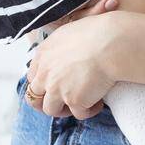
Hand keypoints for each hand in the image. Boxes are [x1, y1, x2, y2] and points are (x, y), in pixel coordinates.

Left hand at [24, 0, 127, 120]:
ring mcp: (58, 88)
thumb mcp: (72, 31)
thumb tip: (68, 46)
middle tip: (67, 100)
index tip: (57, 85)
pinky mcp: (74, 100)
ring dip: (66, 109)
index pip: (32, 77)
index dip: (43, 84)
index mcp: (43, 54)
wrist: (111, 42)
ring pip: (52, 110)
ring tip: (83, 102)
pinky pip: (79, 114)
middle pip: (35, 97)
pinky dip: (89, 110)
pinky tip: (98, 101)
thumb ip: (62, 45)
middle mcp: (45, 73)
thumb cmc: (98, 31)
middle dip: (50, 101)